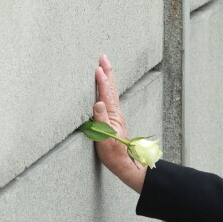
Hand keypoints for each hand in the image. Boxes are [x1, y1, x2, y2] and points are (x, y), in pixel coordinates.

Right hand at [93, 54, 146, 193]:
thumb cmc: (113, 153)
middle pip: (112, 88)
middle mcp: (116, 112)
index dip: (102, 80)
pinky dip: (108, 88)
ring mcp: (116, 115)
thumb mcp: (104, 138)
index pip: (106, 94)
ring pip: (112, 92)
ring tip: (105, 67)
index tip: (98, 67)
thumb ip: (101, 120)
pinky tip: (107, 88)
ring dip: (109, 78)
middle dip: (108, 72)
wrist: (125, 163)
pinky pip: (111, 98)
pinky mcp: (114, 119)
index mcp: (112, 115)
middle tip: (104, 57)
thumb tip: (97, 103)